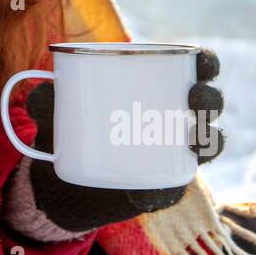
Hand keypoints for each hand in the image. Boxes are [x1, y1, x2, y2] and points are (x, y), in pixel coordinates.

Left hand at [23, 48, 224, 233]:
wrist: (65, 176)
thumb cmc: (71, 126)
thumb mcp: (56, 110)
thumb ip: (46, 98)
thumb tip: (44, 89)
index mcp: (158, 86)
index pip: (196, 68)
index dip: (207, 63)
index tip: (202, 62)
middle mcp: (176, 117)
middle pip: (210, 104)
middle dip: (211, 99)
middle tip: (194, 99)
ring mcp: (175, 153)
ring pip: (208, 143)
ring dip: (208, 140)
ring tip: (193, 140)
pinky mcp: (163, 185)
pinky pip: (173, 189)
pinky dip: (163, 192)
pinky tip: (146, 192)